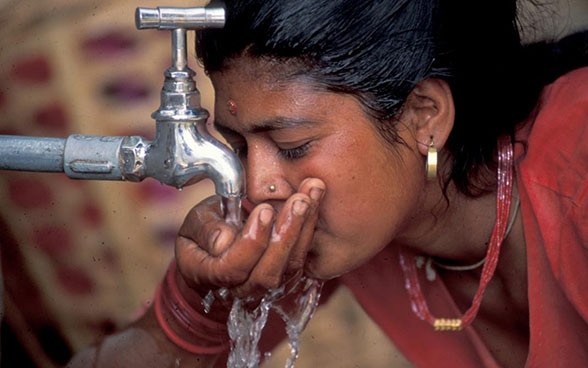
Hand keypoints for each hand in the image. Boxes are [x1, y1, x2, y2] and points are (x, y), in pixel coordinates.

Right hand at [175, 178, 324, 313]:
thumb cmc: (201, 236)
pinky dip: (310, 227)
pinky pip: (301, 257)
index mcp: (211, 277)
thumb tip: (225, 239)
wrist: (215, 254)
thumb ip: (206, 230)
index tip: (263, 210)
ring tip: (312, 193)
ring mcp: (266, 288)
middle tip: (299, 201)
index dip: (251, 242)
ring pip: (290, 266)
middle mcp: (242, 289)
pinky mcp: (286, 277)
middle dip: (286, 234)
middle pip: (268, 273)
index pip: (234, 268)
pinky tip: (315, 197)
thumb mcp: (194, 225)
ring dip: (304, 227)